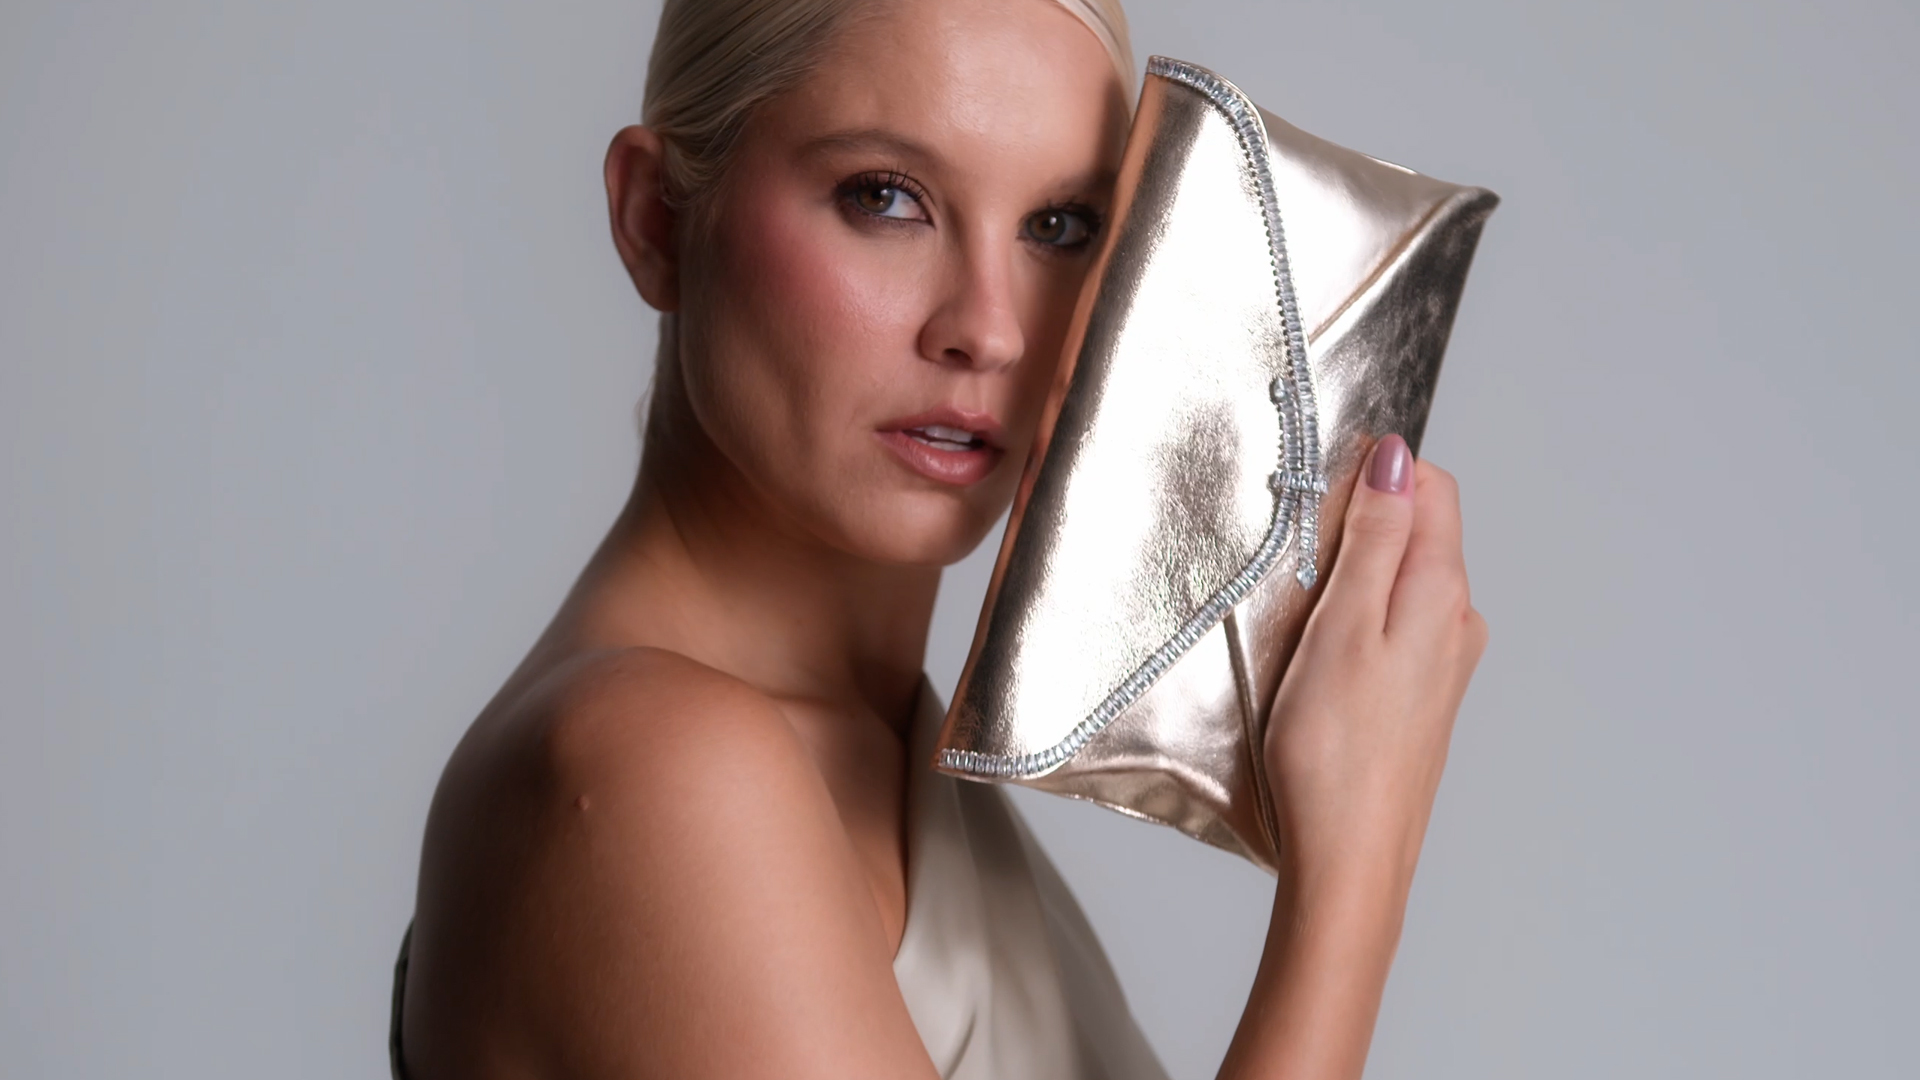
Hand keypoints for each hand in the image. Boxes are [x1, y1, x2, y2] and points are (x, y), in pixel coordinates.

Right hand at [1265, 435, 1486, 900]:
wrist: (1350, 861)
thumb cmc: (1334, 751)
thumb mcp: (1342, 625)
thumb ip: (1374, 538)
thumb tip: (1396, 457)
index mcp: (1443, 592)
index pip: (1430, 486)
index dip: (1372, 475)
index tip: (1315, 503)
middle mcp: (1457, 621)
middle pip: (1416, 531)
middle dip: (1355, 526)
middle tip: (1295, 567)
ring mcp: (1443, 663)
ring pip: (1399, 582)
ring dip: (1349, 577)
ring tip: (1298, 618)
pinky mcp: (1420, 698)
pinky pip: (1392, 628)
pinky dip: (1354, 621)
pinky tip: (1316, 660)